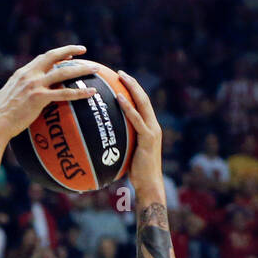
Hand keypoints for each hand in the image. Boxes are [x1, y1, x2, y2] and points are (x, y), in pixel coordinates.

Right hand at [0, 45, 98, 139]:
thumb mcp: (6, 98)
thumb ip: (17, 93)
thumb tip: (22, 99)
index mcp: (21, 73)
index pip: (43, 58)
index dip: (57, 54)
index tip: (68, 54)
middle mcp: (29, 75)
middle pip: (53, 56)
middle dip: (70, 50)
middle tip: (84, 50)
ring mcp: (34, 85)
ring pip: (64, 72)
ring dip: (82, 69)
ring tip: (95, 69)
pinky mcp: (39, 98)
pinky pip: (65, 93)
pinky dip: (80, 92)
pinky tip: (91, 92)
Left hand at [114, 70, 162, 194]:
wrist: (149, 185)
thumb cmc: (136, 175)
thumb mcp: (127, 155)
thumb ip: (120, 144)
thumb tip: (103, 142)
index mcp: (150, 128)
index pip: (142, 104)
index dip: (133, 90)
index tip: (122, 80)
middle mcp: (154, 125)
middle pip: (143, 98)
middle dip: (132, 83)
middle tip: (120, 72)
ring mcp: (152, 130)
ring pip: (142, 103)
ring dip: (132, 88)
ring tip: (121, 77)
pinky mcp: (149, 138)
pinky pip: (137, 119)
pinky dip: (128, 107)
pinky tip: (118, 98)